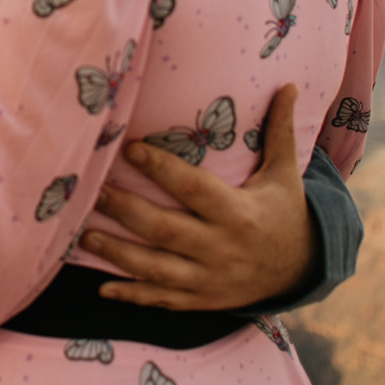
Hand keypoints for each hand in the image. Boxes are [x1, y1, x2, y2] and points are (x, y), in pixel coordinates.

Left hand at [80, 85, 316, 310]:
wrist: (300, 270)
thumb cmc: (283, 212)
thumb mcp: (284, 174)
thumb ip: (279, 130)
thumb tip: (289, 85)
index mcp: (238, 213)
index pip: (193, 188)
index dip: (161, 168)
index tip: (129, 147)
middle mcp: (221, 248)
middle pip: (165, 229)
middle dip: (125, 210)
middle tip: (92, 191)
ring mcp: (209, 279)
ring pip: (156, 268)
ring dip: (118, 254)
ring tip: (84, 234)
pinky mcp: (201, 300)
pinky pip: (162, 299)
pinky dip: (133, 295)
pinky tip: (103, 288)